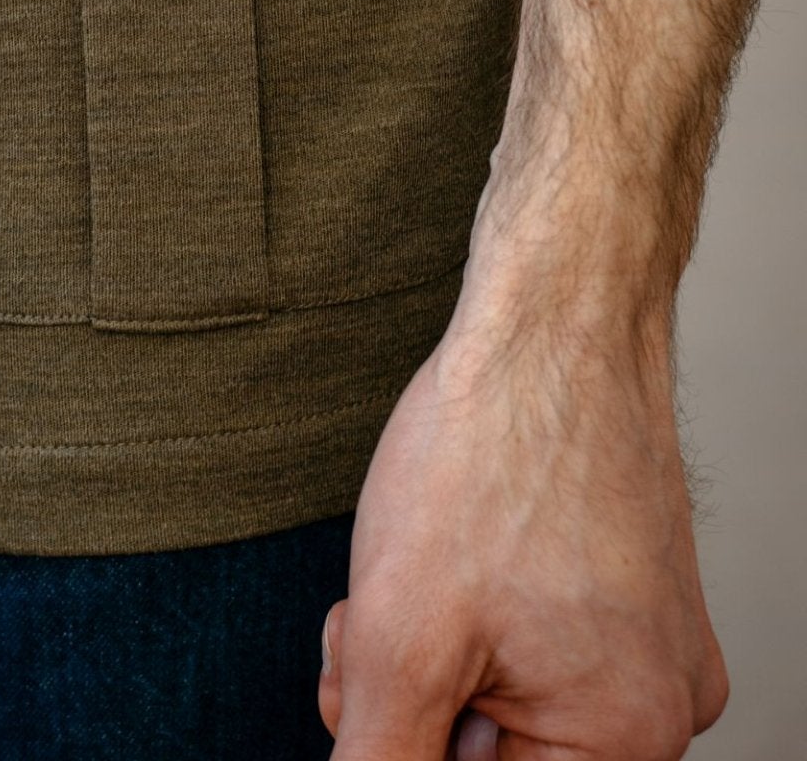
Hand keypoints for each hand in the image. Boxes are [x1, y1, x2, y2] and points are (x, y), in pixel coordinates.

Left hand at [317, 314, 728, 758]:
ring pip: (509, 700)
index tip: (367, 688)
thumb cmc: (489, 450)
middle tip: (366, 624)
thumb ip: (381, 760)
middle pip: (498, 757)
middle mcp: (666, 706)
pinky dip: (475, 616)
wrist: (553, 316)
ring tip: (410, 569)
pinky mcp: (637, 592)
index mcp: (628, 741)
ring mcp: (658, 644)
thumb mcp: (400, 640)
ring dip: (434, 655)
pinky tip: (452, 551)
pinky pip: (543, 645)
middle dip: (409, 704)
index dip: (405, 741)